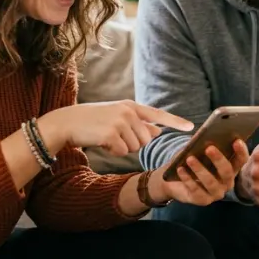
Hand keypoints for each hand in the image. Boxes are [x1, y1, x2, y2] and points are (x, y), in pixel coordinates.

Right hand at [38, 100, 193, 155]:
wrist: (67, 122)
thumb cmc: (92, 121)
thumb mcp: (117, 118)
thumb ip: (138, 123)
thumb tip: (158, 132)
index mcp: (131, 106)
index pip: (158, 114)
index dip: (175, 122)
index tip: (191, 127)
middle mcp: (128, 111)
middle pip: (146, 139)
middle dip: (134, 143)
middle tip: (116, 137)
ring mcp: (120, 121)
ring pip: (135, 147)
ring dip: (122, 148)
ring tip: (107, 137)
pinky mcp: (111, 133)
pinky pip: (123, 152)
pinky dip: (113, 152)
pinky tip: (102, 142)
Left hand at [150, 140, 249, 205]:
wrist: (176, 182)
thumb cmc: (193, 162)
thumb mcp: (199, 152)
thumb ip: (205, 146)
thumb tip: (206, 137)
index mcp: (231, 169)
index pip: (241, 161)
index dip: (241, 151)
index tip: (236, 141)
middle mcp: (227, 182)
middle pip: (227, 172)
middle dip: (219, 159)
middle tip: (209, 148)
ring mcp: (216, 193)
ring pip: (211, 182)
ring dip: (200, 169)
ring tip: (190, 158)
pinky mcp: (203, 200)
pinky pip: (196, 190)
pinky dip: (188, 179)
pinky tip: (181, 169)